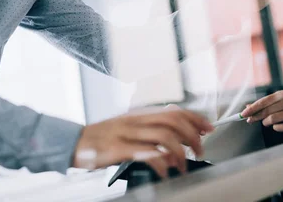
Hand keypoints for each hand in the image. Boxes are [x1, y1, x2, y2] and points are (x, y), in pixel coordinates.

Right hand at [72, 108, 213, 177]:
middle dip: (192, 136)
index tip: (208, 128)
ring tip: (183, 164)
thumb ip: (149, 131)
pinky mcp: (118, 148)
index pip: (174, 110)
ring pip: (164, 136)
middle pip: (173, 121)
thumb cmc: (102, 138)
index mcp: (139, 114)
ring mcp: (127, 133)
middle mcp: (135, 120)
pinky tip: (165, 171)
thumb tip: (175, 142)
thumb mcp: (127, 127)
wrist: (74, 142)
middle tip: (199, 150)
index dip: (195, 118)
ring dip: (180, 152)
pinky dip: (161, 163)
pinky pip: (147, 154)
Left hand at [241, 90, 282, 131]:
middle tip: (250, 120)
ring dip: (266, 122)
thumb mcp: (280, 102)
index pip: (263, 101)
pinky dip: (276, 128)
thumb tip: (247, 107)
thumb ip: (265, 104)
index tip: (243, 114)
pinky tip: (276, 126)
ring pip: (273, 118)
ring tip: (266, 123)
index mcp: (282, 95)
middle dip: (256, 116)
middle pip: (267, 110)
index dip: (252, 108)